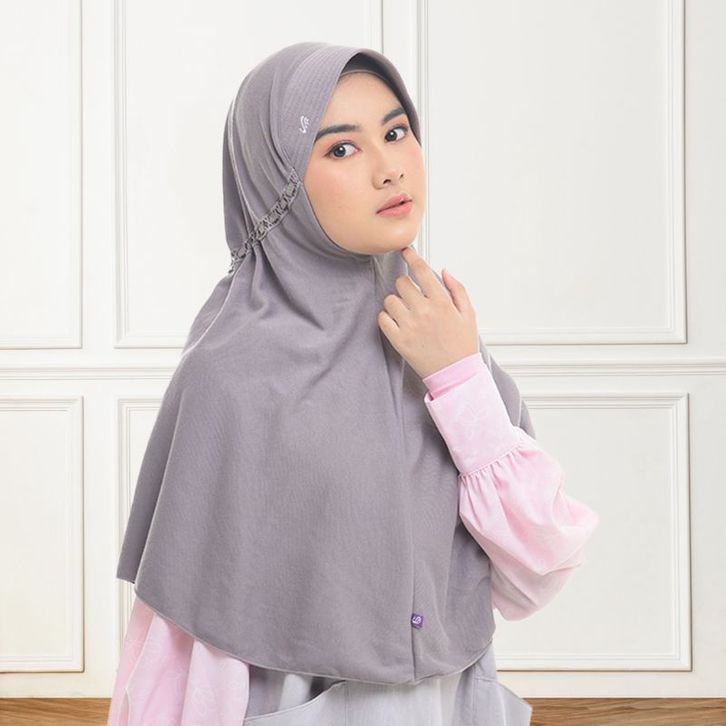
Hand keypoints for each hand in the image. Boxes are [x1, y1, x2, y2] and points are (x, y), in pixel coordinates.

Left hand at [377, 246, 479, 378]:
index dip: (411, 256)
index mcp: (442, 302)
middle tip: (413, 296)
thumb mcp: (469, 314)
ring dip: (396, 302)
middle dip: (406, 286)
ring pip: (390, 300)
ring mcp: (409, 326)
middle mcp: (424, 311)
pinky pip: (382, 319)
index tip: (405, 251)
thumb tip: (443, 271)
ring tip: (406, 312)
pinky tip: (398, 323)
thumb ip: (457, 289)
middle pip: (402, 283)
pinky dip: (387, 318)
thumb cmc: (463, 345)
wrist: (456, 375)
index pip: (421, 270)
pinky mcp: (399, 340)